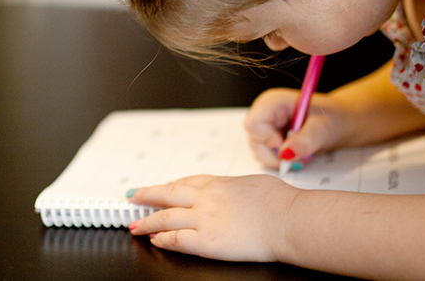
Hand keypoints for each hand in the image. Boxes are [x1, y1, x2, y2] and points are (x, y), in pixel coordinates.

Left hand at [126, 174, 298, 261]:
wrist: (290, 221)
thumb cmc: (282, 204)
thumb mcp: (254, 183)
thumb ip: (236, 188)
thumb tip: (234, 192)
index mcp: (219, 183)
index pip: (186, 182)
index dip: (169, 186)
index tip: (159, 188)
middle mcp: (207, 199)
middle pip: (168, 195)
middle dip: (148, 196)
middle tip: (134, 197)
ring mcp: (205, 220)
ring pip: (166, 217)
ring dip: (147, 221)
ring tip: (136, 225)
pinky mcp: (207, 242)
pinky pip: (177, 240)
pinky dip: (163, 239)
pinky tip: (155, 240)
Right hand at [243, 87, 360, 167]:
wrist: (340, 123)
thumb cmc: (333, 117)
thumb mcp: (323, 127)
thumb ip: (306, 139)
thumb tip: (286, 154)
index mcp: (273, 101)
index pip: (253, 124)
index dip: (268, 139)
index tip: (287, 145)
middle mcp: (266, 113)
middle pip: (254, 140)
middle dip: (275, 153)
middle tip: (297, 154)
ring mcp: (266, 126)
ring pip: (258, 151)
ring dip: (279, 159)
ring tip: (300, 153)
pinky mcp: (269, 139)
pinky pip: (266, 156)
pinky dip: (281, 161)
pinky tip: (296, 154)